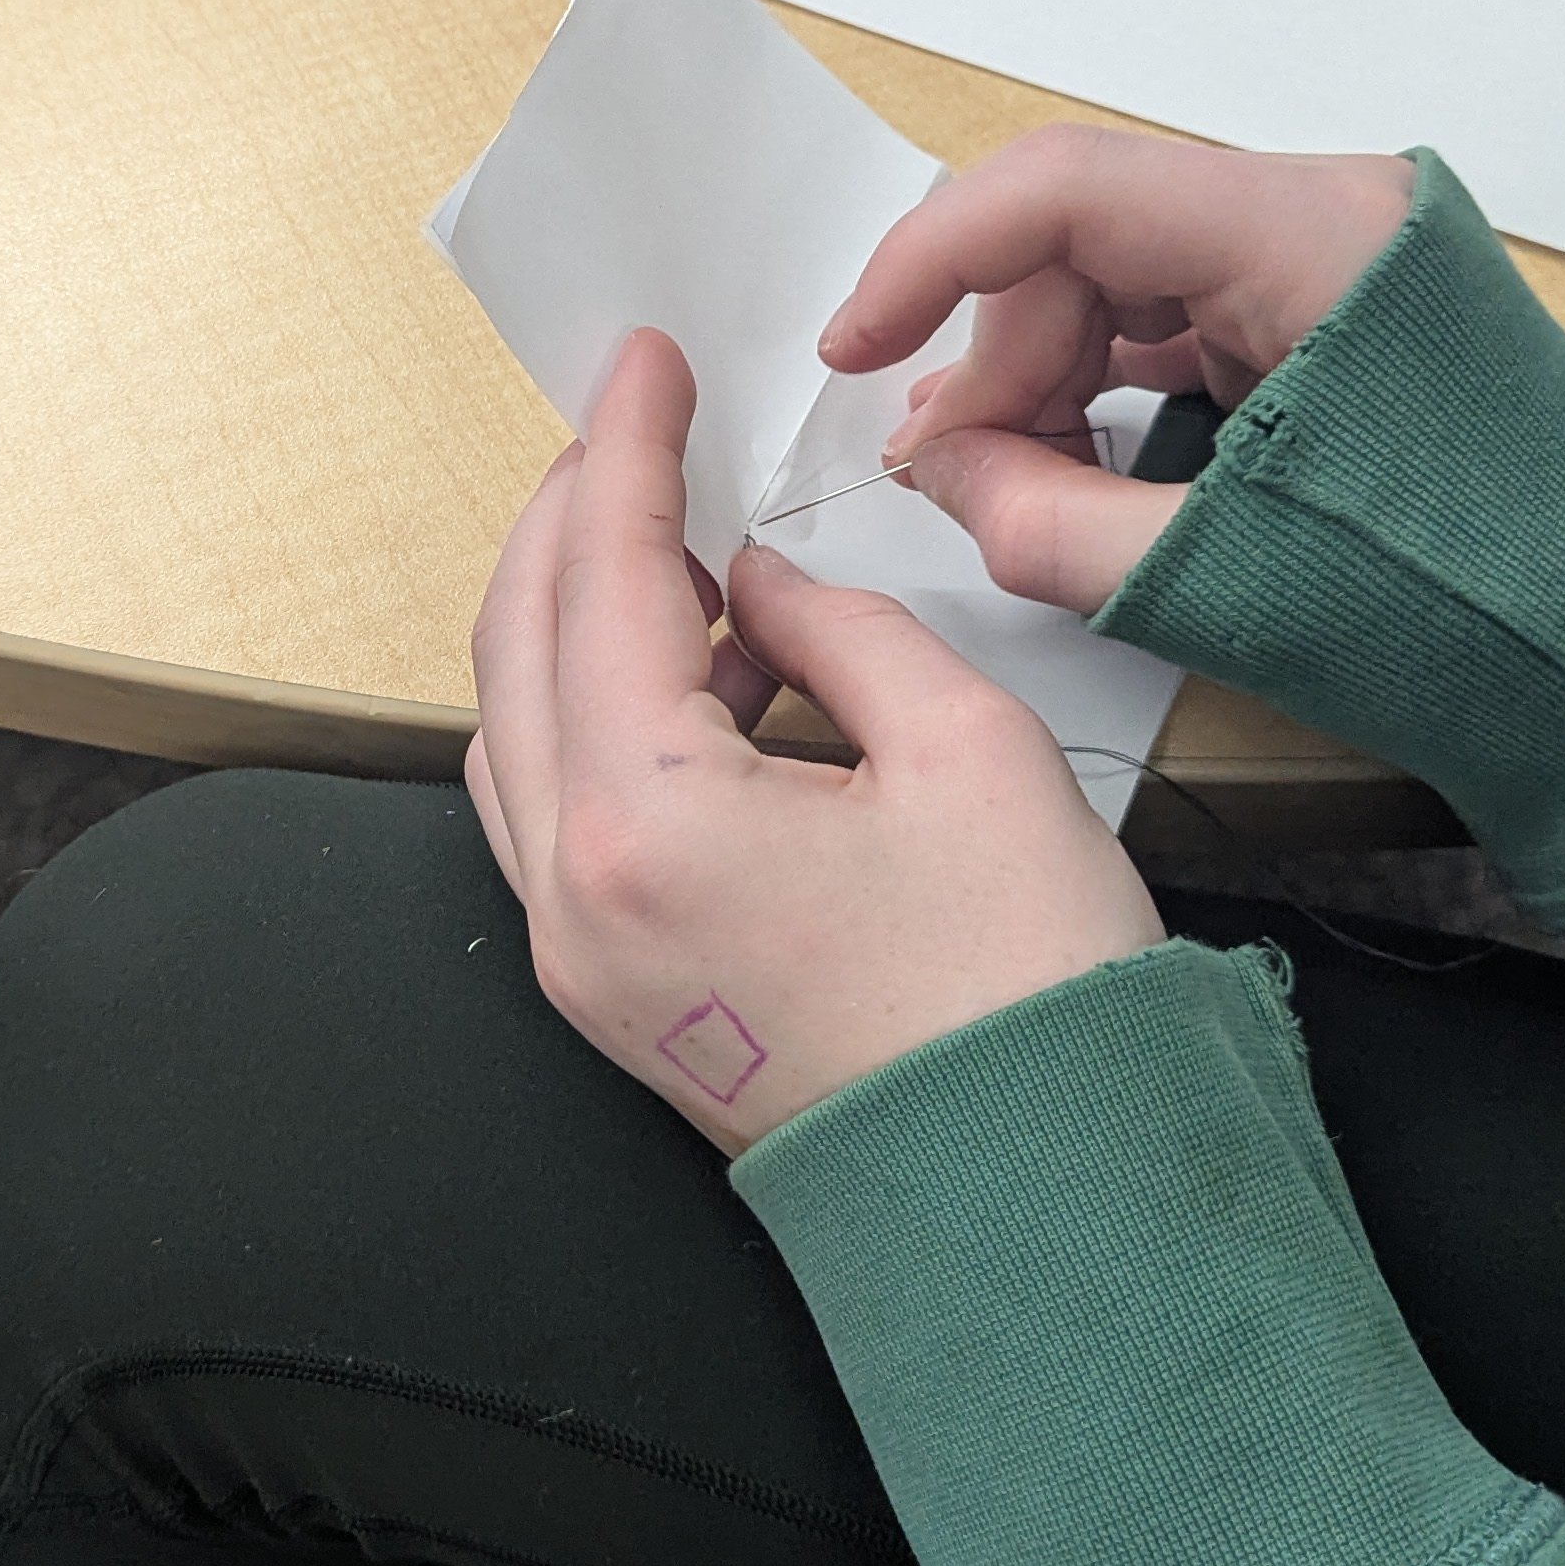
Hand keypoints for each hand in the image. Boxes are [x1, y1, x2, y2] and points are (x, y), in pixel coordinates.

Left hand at [465, 329, 1161, 1155]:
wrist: (1047, 1202)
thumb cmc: (1026, 995)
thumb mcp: (963, 750)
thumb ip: (839, 631)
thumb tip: (760, 585)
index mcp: (644, 821)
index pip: (600, 577)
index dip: (626, 450)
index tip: (643, 364)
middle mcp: (575, 895)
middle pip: (517, 647)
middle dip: (571, 522)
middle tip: (636, 434)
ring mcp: (583, 960)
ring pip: (520, 734)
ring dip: (573, 620)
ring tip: (670, 545)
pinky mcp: (621, 1002)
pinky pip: (563, 818)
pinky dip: (601, 719)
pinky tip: (701, 675)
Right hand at [820, 128, 1412, 617]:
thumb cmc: (1478, 611)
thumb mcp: (1218, 577)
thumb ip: (1041, 518)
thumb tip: (938, 470)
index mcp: (1313, 239)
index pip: (1065, 191)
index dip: (929, 261)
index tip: (856, 345)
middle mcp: (1331, 220)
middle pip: (1091, 237)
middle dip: (998, 354)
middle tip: (945, 469)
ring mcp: (1342, 266)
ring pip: (1131, 278)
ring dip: (1050, 377)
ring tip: (1002, 478)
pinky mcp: (1345, 319)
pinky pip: (1191, 319)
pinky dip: (1118, 389)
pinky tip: (1073, 464)